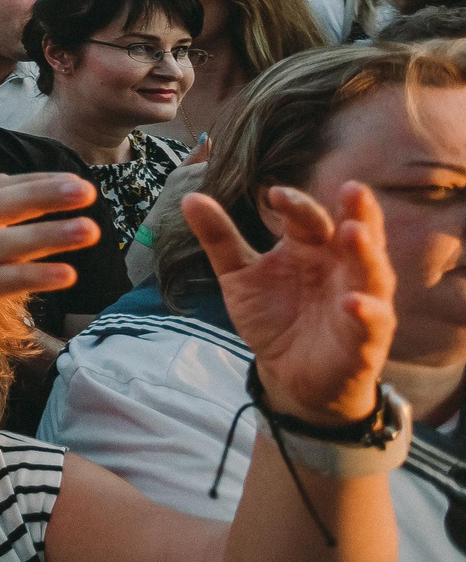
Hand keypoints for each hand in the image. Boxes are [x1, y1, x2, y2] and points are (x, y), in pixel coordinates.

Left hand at [184, 183, 393, 426]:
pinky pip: (372, 322)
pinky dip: (365, 311)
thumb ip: (219, 238)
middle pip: (357, 233)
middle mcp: (341, 268)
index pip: (309, 217)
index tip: (274, 195)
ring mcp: (358, 300)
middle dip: (358, 210)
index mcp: (311, 247)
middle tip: (352, 188)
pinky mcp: (365, 338)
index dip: (295, 205)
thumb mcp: (239, 276)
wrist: (287, 373)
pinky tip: (352, 303)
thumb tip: (190, 197)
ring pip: (372, 271)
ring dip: (366, 252)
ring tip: (353, 232)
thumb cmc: (273, 316)